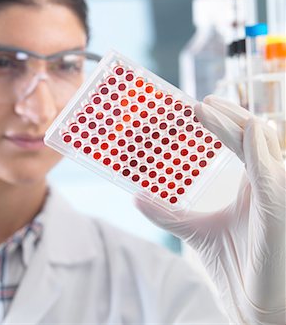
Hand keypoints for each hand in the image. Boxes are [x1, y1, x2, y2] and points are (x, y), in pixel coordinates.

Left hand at [136, 95, 285, 324]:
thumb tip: (135, 197)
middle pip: (253, 136)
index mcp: (253, 185)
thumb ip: (169, 214)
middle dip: (229, 115)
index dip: (224, 121)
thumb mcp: (195, 232)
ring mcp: (276, 197)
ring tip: (208, 109)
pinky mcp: (279, 212)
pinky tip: (247, 131)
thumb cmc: (237, 268)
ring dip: (237, 124)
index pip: (242, 141)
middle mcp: (267, 185)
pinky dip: (261, 152)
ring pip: (264, 147)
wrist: (253, 309)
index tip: (198, 106)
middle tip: (201, 103)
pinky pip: (272, 176)